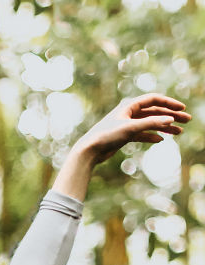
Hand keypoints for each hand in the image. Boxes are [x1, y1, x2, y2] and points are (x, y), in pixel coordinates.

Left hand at [52, 94, 190, 200]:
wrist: (89, 151)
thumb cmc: (107, 136)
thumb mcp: (131, 128)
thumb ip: (151, 124)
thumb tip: (170, 120)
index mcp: (130, 106)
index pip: (154, 100)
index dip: (169, 104)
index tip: (182, 109)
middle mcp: (129, 113)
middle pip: (155, 111)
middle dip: (171, 116)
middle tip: (186, 121)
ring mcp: (127, 124)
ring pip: (150, 123)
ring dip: (164, 127)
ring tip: (178, 133)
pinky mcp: (124, 136)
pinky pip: (142, 134)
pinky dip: (151, 136)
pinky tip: (161, 140)